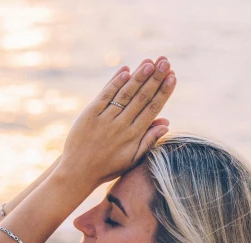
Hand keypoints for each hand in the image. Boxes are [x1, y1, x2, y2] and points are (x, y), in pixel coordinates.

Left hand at [58, 57, 175, 186]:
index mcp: (134, 136)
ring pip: (125, 94)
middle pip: (141, 97)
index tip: (173, 76)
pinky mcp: (89, 115)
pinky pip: (105, 96)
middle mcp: (121, 126)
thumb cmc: (108, 167)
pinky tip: (125, 70)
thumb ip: (149, 140)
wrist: (78, 172)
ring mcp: (105, 119)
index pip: (153, 109)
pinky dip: (115, 83)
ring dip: (138, 76)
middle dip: (155, 78)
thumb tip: (166, 123)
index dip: (163, 91)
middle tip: (165, 61)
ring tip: (150, 62)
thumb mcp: (132, 158)